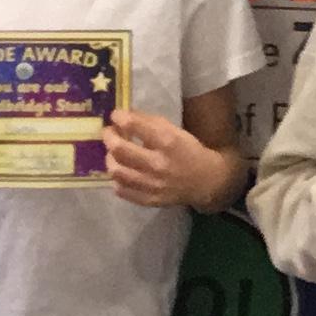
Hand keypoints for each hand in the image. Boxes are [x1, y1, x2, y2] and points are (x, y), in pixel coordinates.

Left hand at [104, 110, 243, 210]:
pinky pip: (122, 190)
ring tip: (113, 153)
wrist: (206, 181)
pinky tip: (122, 171)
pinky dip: (117, 179)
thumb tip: (124, 115)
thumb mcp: (174, 131)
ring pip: (116, 171)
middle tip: (108, 132)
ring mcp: (152, 185)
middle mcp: (158, 164)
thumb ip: (149, 123)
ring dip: (109, 158)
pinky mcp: (149, 200)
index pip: (134, 126)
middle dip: (109, 136)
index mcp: (167, 142)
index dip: (119, 117)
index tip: (115, 115)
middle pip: (119, 149)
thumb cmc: (189, 151)